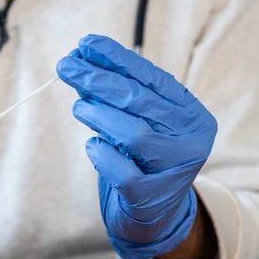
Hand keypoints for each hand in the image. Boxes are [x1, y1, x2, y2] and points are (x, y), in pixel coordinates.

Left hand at [56, 35, 216, 258]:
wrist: (155, 215)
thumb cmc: (142, 160)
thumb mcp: (135, 122)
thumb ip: (115, 95)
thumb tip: (82, 59)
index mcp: (191, 115)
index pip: (153, 77)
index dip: (117, 59)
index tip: (85, 44)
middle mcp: (192, 140)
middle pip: (141, 101)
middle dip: (98, 79)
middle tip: (66, 65)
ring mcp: (176, 170)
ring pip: (135, 134)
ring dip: (99, 115)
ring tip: (79, 107)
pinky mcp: (153, 197)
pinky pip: (123, 172)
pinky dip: (102, 154)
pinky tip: (92, 146)